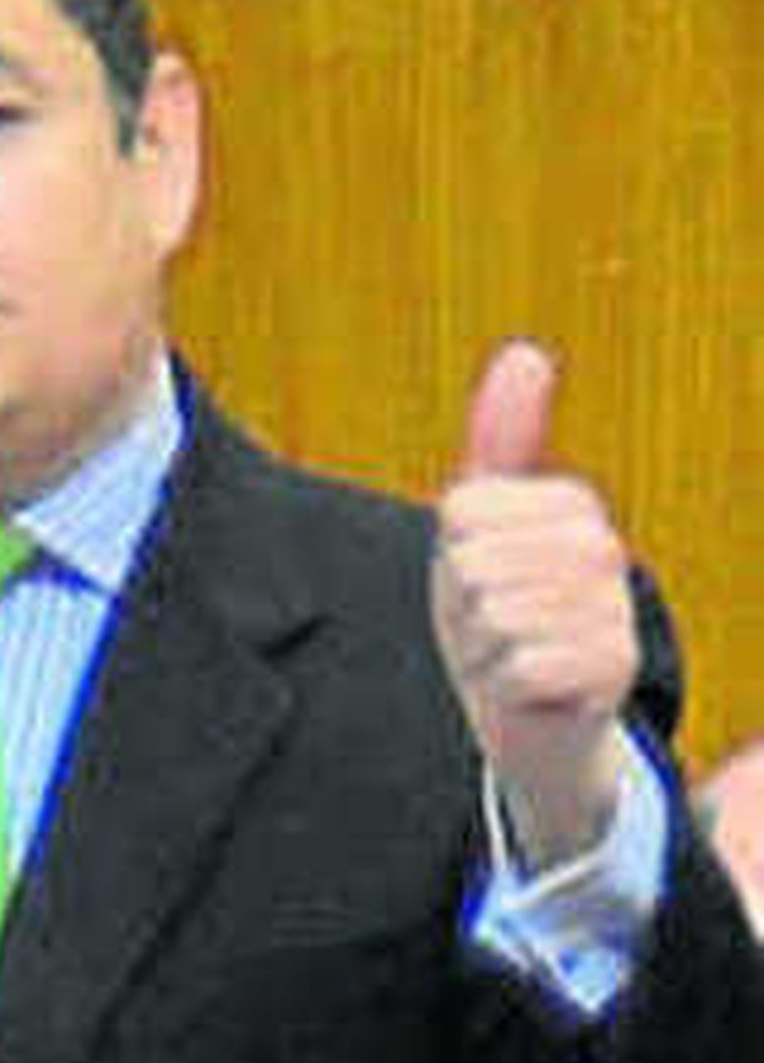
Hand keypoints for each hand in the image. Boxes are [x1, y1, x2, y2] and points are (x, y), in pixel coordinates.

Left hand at [431, 340, 637, 868]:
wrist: (530, 711)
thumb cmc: (497, 609)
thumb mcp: (480, 522)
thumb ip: (500, 440)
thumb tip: (527, 352)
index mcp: (568, 505)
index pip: (461, 514)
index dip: (450, 558)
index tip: (477, 581)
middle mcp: (602, 549)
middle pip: (474, 567)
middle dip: (464, 610)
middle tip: (491, 628)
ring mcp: (612, 609)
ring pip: (494, 618)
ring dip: (483, 651)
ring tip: (507, 656)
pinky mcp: (610, 669)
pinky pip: (519, 667)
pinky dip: (504, 687)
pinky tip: (526, 689)